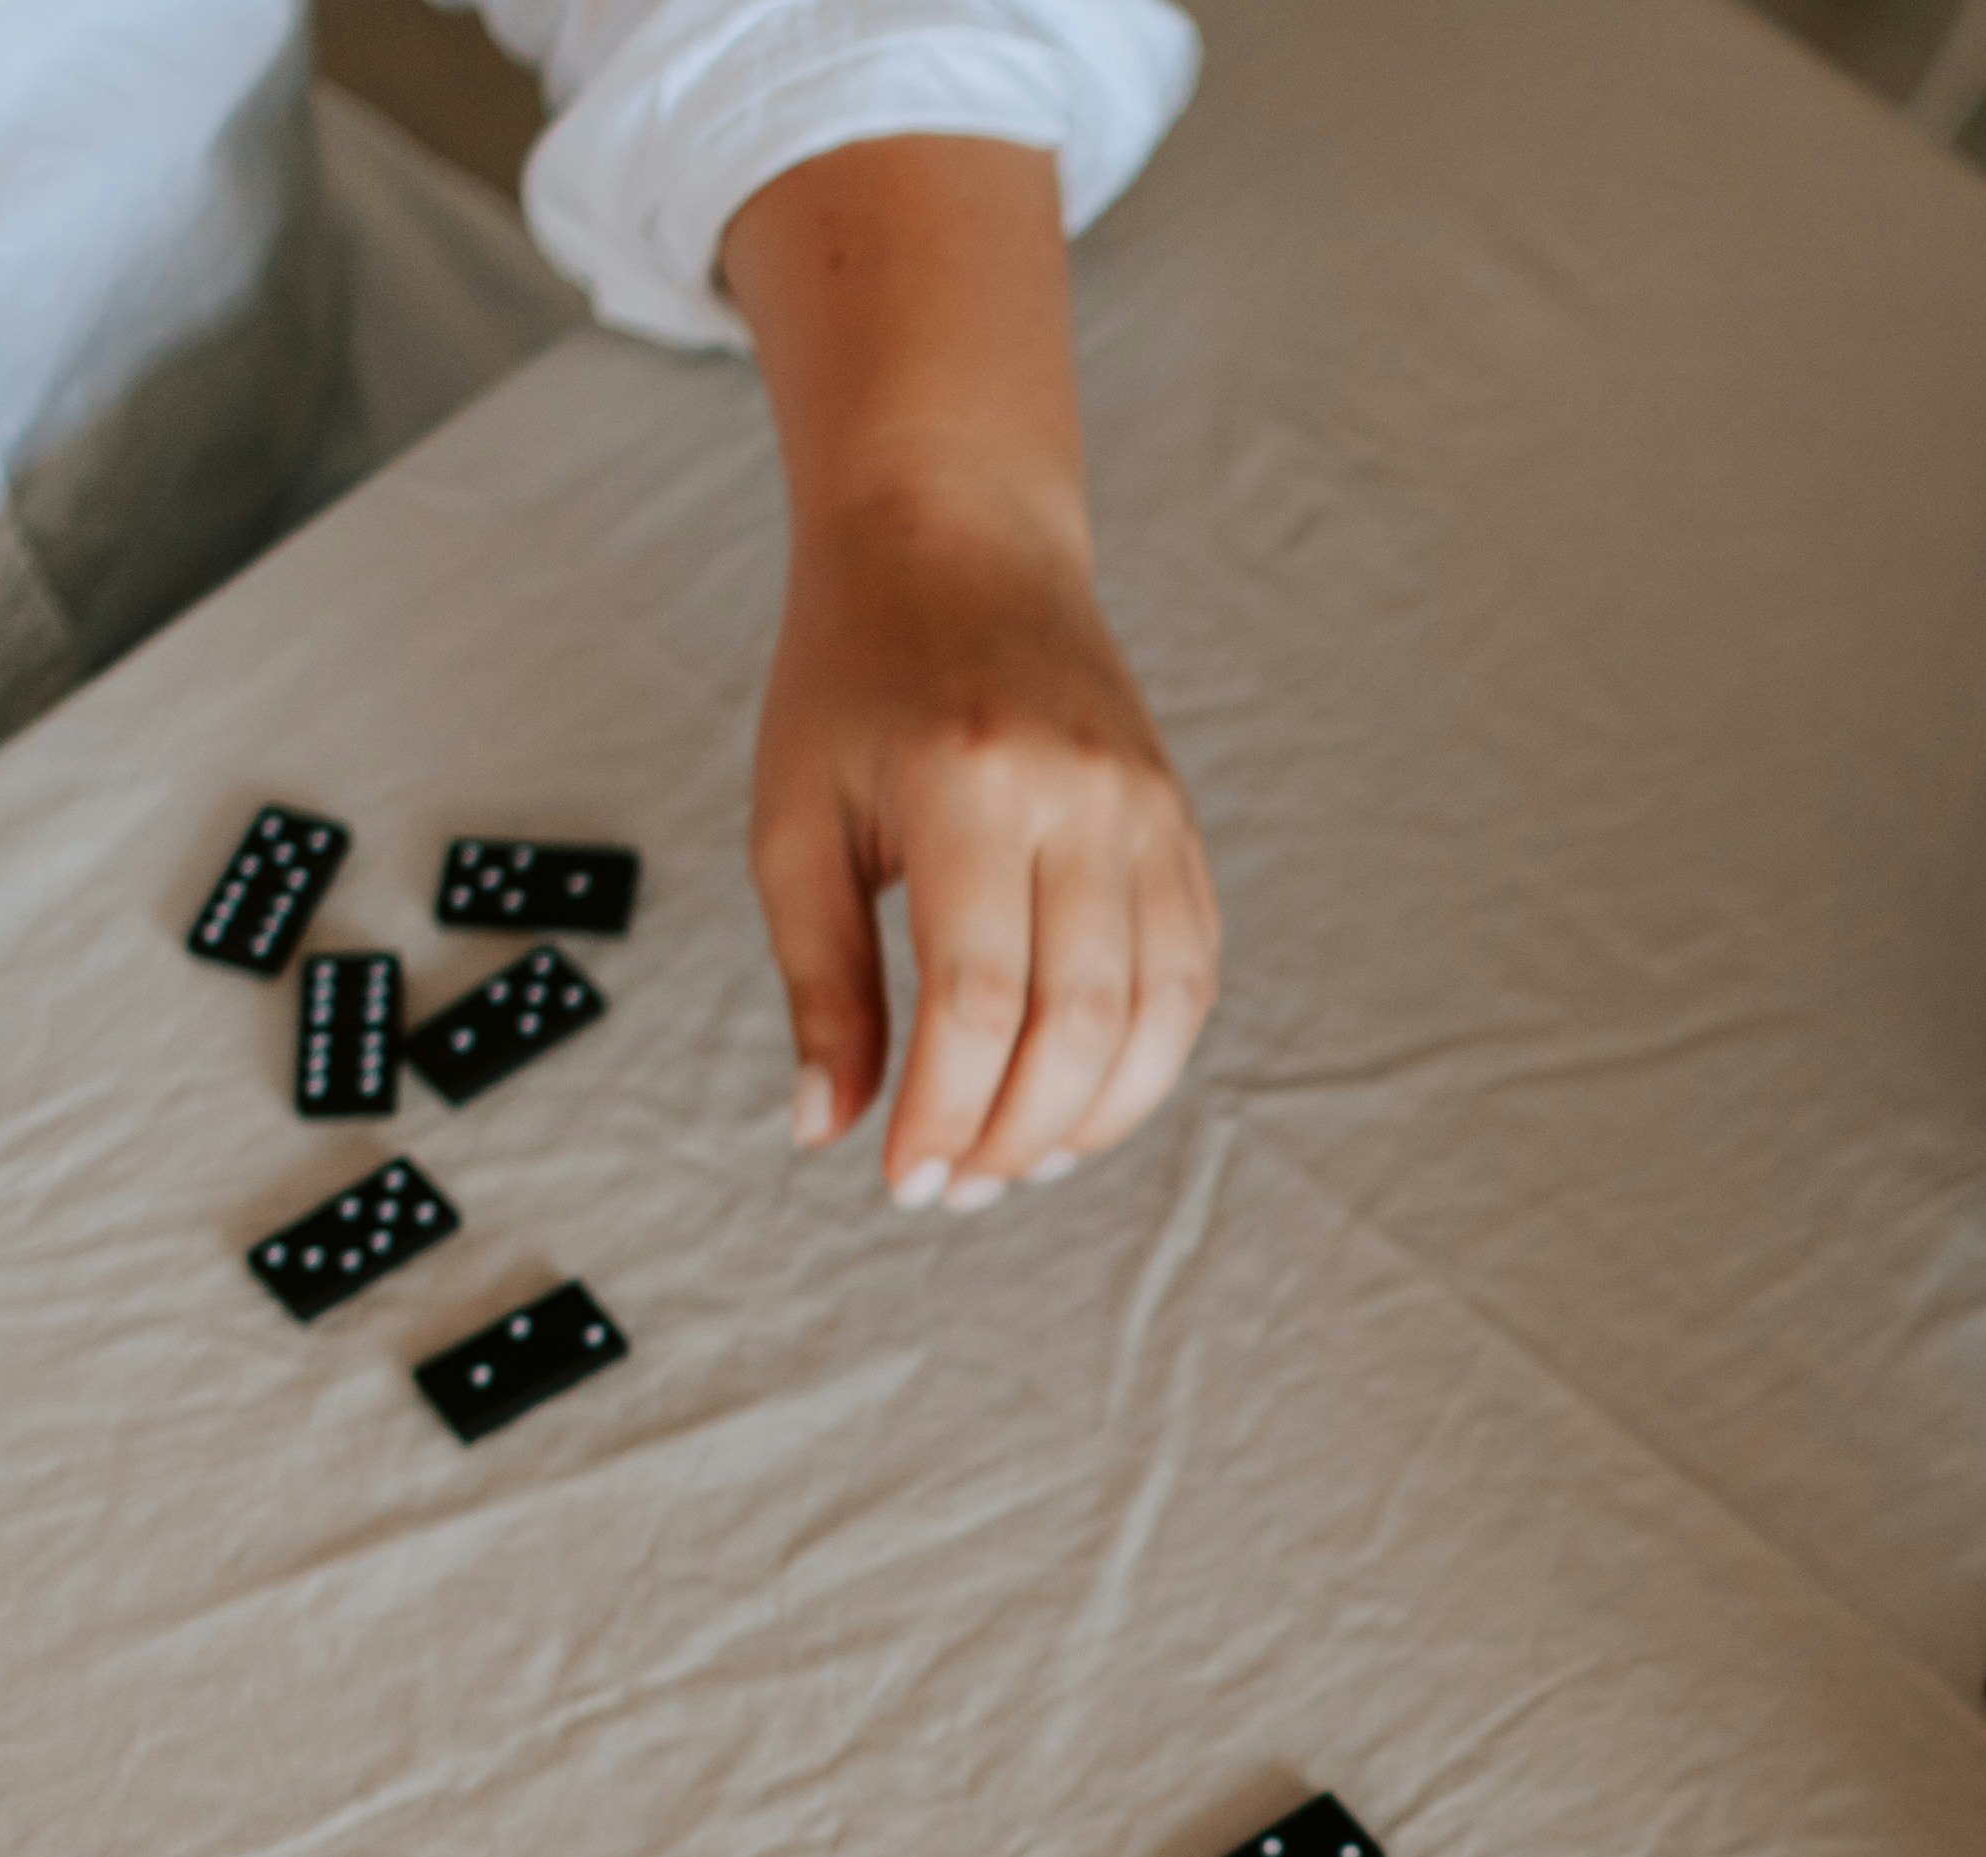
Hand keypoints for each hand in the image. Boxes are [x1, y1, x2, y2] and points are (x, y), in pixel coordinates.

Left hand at [720, 137, 1219, 1208]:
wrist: (957, 540)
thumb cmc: (852, 680)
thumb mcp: (795, 820)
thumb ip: (818, 981)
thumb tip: (828, 1129)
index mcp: (970, 788)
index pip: (979, 1002)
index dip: (946, 1115)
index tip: (901, 1182)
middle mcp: (1082, 800)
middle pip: (1079, 1026)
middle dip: (1015, 1136)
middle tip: (951, 1187)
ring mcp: (1150, 813)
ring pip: (1157, 1018)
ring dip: (1091, 1117)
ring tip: (1016, 1158)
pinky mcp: (1183, 828)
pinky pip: (1191, 976)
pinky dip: (1146, 1061)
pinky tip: (1079, 1097)